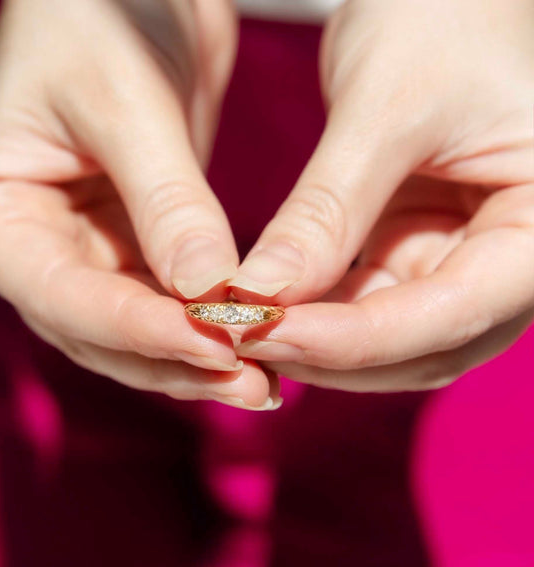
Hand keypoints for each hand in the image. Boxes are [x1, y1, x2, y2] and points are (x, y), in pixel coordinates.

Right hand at [0, 0, 279, 409]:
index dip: (142, 329)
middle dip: (176, 360)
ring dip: (194, 358)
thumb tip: (211, 293)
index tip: (220, 347)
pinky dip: (201, 326)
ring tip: (261, 384)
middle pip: (98, 331)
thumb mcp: (130, 102)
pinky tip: (248, 346)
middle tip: (254, 388)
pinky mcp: (123, 247)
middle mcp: (25, 246)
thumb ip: (168, 203)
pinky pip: (161, 302)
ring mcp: (74, 253)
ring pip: (133, 330)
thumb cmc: (101, 14)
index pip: (64, 295)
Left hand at [233, 0, 533, 390]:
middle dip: (330, 352)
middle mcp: (514, 262)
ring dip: (317, 342)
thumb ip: (328, 211)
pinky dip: (316, 313)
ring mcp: (464, 263)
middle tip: (242, 339)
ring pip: (389, 338)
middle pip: (422, 344)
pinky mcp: (419, 254)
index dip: (353, 339)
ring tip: (246, 327)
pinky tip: (268, 306)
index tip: (263, 333)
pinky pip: (366, 304)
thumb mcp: (388, 109)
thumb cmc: (444, 18)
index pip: (452, 313)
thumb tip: (260, 295)